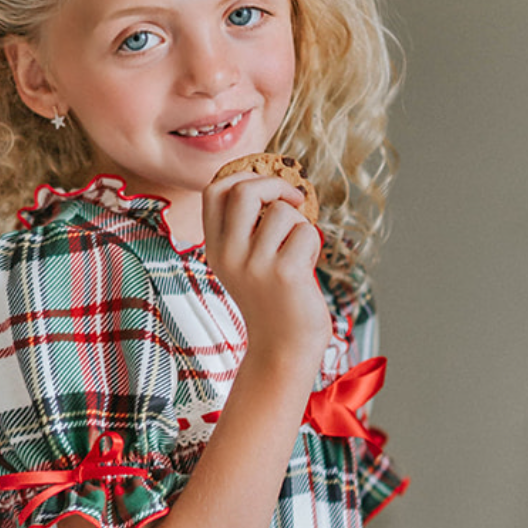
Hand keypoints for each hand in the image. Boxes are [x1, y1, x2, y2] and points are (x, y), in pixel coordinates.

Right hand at [202, 170, 329, 362]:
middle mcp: (229, 254)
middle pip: (244, 190)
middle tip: (295, 199)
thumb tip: (277, 185)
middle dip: (275, 186)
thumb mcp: (246, 264)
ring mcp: (254, 264)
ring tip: (297, 254)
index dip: (242, 177)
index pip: (215, 191)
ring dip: (300, 226)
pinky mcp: (284, 273)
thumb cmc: (273, 303)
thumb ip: (249, 228)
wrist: (283, 351)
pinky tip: (305, 270)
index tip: (266, 186)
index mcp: (215, 249)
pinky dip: (312, 246)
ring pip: (283, 212)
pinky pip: (306, 232)